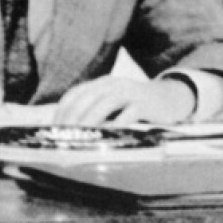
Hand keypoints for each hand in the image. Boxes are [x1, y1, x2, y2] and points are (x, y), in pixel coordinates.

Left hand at [53, 78, 195, 125]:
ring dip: (91, 121)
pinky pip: (129, 113)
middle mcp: (113, 84)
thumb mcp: (112, 102)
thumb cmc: (134, 105)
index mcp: (101, 84)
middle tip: (64, 138)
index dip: (61, 112)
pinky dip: (117, 124)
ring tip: (82, 138)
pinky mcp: (145, 103)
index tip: (53, 131)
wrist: (169, 98)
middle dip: (72, 119)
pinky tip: (109, 137)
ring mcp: (130, 92)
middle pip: (86, 99)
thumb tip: (66, 131)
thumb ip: (93, 110)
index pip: (74, 95)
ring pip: (105, 104)